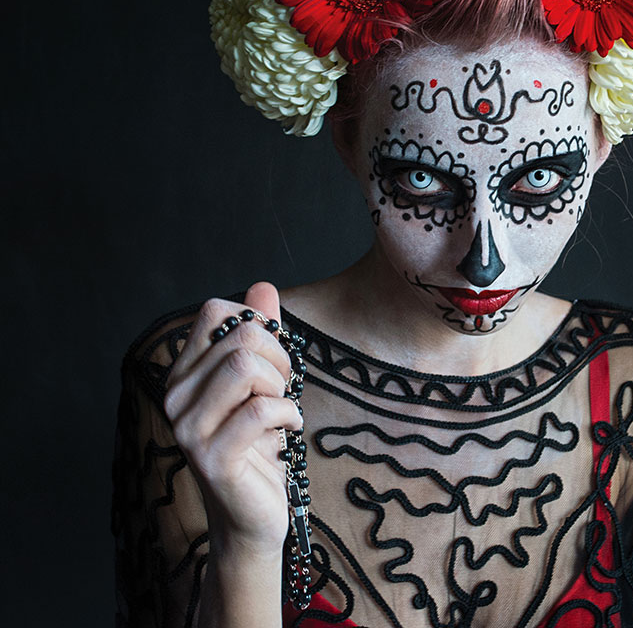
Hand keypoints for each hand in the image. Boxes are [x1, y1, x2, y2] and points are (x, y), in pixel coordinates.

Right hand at [164, 281, 301, 555]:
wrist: (253, 515)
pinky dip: (289, 415)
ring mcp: (187, 428)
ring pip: (246, 366)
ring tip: (282, 408)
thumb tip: (263, 285)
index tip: (273, 357)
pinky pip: (261, 409)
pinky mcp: (210, 457)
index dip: (258, 323)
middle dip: (279, 357)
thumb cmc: (259, 444)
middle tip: (283, 388)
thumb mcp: (266, 382)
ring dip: (281, 386)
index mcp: (184, 372)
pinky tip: (287, 431)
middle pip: (239, 336)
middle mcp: (175, 396)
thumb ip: (262, 334)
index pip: (215, 311)